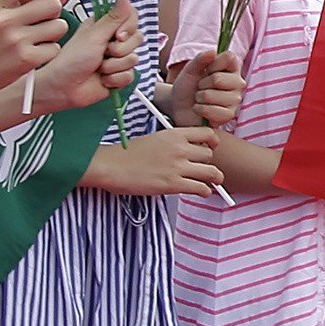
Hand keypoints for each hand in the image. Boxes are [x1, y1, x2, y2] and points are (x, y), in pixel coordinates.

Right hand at [0, 0, 68, 100]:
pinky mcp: (26, 59)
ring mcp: (16, 40)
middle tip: (42, 21)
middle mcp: (4, 20)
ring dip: (53, 32)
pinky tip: (32, 55)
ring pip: (59, 26)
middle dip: (53, 12)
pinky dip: (48, 52)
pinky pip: (55, 48)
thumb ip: (14, 1)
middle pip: (52, 4)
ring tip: (35, 39)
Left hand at [30, 0, 142, 115]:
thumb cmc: (70, 61)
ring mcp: (117, 59)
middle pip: (137, 38)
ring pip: (134, 58)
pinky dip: (115, 79)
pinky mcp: (119, 75)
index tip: (117, 35)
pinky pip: (131, 75)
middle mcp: (112, 41)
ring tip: (98, 68)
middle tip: (104, 52)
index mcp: (105, 26)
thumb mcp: (94, 36)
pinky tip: (102, 79)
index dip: (129, 26)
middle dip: (120, 49)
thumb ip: (113, 18)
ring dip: (114, 66)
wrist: (63, 88)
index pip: (132, 17)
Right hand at [96, 127, 223, 196]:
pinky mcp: (173, 184)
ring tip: (211, 182)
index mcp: (174, 134)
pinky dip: (204, 191)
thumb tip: (190, 150)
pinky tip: (201, 191)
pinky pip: (201, 188)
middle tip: (204, 169)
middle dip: (208, 163)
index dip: (213, 142)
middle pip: (210, 155)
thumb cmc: (127, 154)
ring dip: (214, 179)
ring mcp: (177, 167)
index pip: (207, 133)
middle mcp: (180, 149)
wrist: (110, 166)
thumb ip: (174, 142)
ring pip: (211, 172)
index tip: (212, 147)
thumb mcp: (155, 138)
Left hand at [169, 50, 243, 127]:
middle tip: (201, 88)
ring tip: (200, 99)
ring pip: (213, 96)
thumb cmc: (188, 86)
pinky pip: (214, 111)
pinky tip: (201, 110)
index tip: (206, 70)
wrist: (178, 106)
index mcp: (231, 68)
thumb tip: (213, 52)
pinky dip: (201, 110)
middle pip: (218, 79)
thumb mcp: (190, 69)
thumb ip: (201, 59)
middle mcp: (237, 83)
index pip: (230, 57)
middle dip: (202, 84)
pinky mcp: (229, 115)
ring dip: (200, 98)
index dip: (213, 64)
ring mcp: (235, 100)